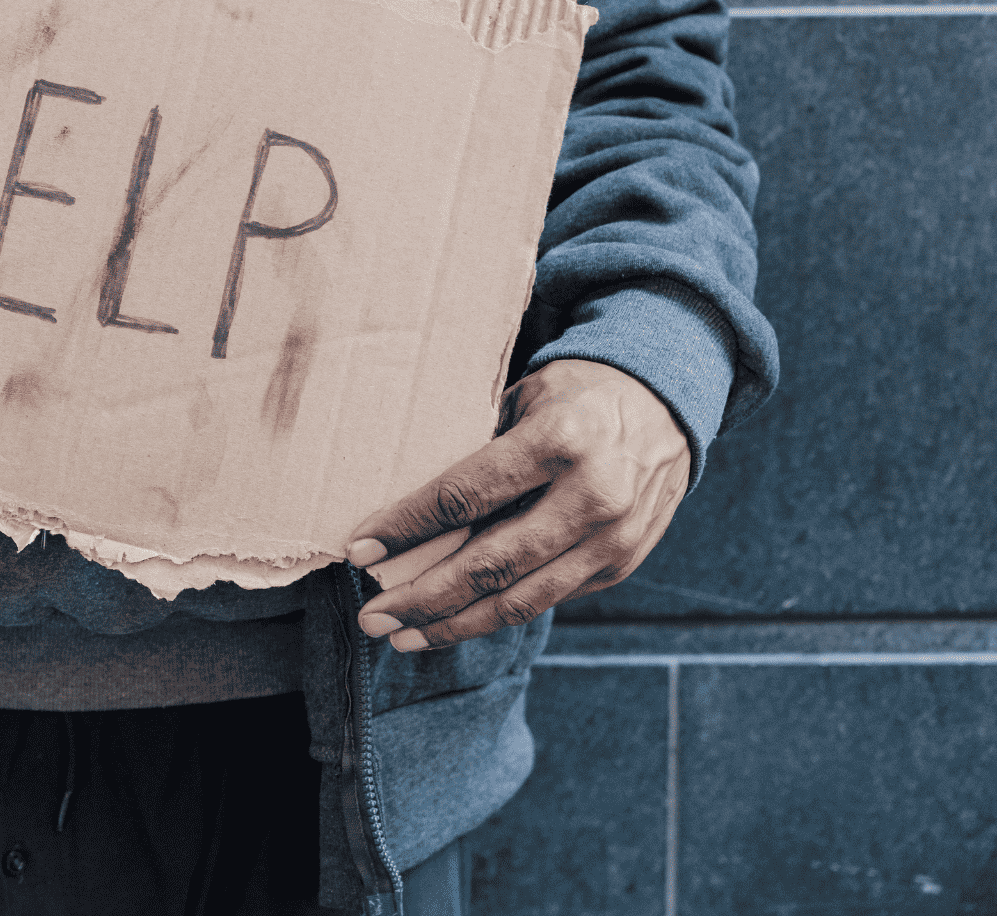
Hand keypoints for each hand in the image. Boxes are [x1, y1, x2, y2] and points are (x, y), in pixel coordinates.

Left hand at [344, 359, 689, 651]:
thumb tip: (406, 506)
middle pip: (488, 564)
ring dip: (455, 625)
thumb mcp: (525, 397)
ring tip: (404, 636)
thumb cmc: (578, 393)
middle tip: (372, 616)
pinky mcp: (621, 566)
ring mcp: (613, 540)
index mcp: (559, 441)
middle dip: (422, 598)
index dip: (406, 527)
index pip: (464, 496)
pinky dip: (497, 615)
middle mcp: (592, 496)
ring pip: (520, 601)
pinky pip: (548, 600)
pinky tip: (457, 621)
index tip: (360, 549)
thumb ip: (475, 447)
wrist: (668, 401)